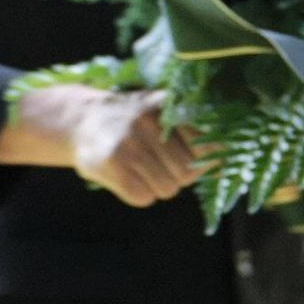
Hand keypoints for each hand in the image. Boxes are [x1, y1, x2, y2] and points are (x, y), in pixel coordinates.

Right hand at [17, 84, 204, 207]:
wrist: (80, 121)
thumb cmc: (132, 122)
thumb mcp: (161, 111)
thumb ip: (192, 129)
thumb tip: (224, 164)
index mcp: (166, 106)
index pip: (207, 146)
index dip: (203, 160)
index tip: (190, 159)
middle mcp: (148, 121)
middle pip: (187, 173)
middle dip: (177, 177)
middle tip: (159, 166)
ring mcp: (128, 143)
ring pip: (166, 189)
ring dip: (157, 187)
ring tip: (141, 170)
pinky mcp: (110, 163)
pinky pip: (142, 197)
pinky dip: (138, 194)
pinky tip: (126, 178)